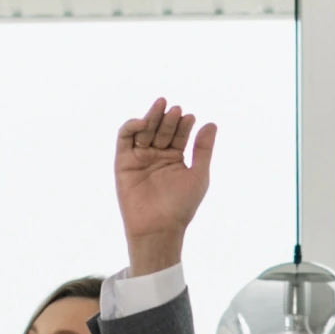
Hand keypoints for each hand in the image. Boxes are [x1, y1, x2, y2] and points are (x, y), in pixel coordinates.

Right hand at [115, 97, 216, 275]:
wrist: (158, 227)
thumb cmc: (180, 206)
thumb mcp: (198, 175)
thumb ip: (203, 150)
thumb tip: (211, 123)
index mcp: (174, 159)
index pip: (179, 134)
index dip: (184, 125)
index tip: (191, 119)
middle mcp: (156, 156)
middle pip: (162, 129)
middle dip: (169, 119)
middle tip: (176, 110)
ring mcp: (139, 158)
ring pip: (145, 130)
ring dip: (153, 117)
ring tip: (162, 105)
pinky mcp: (123, 162)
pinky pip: (125, 138)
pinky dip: (132, 126)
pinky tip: (144, 122)